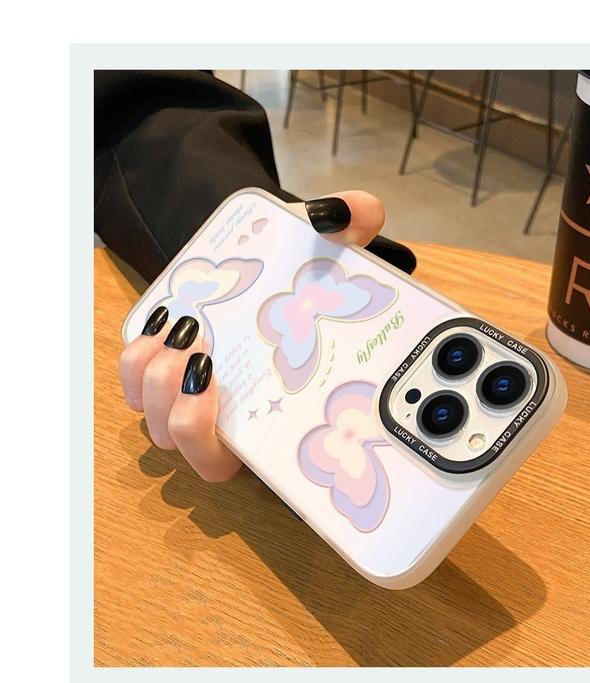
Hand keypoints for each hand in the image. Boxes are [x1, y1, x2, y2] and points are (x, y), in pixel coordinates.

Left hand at [119, 191, 384, 481]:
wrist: (254, 256)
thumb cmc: (292, 267)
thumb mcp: (322, 244)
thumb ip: (348, 225)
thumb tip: (353, 211)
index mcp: (277, 408)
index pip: (263, 462)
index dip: (245, 452)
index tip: (242, 414)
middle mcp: (236, 415)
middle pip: (203, 455)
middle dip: (190, 421)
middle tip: (205, 361)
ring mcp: (196, 399)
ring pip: (162, 428)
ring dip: (159, 389)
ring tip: (181, 334)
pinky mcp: (162, 374)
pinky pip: (134, 390)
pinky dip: (136, 366)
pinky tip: (160, 326)